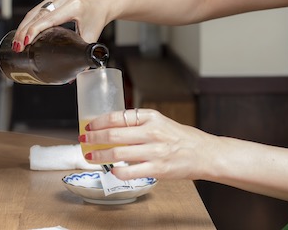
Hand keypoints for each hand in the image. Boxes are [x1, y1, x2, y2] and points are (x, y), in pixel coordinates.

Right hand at [12, 0, 111, 50]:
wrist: (101, 3)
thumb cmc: (96, 19)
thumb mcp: (91, 36)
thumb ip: (82, 54)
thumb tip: (72, 78)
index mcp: (74, 6)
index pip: (50, 19)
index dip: (35, 30)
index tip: (25, 43)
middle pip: (38, 14)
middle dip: (24, 32)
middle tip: (17, 48)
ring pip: (35, 11)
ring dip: (23, 27)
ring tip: (16, 43)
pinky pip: (37, 9)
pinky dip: (28, 21)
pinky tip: (22, 33)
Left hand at [79, 108, 217, 181]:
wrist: (203, 153)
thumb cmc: (181, 138)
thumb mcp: (160, 122)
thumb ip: (139, 123)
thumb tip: (113, 126)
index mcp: (151, 117)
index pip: (118, 116)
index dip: (99, 122)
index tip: (89, 125)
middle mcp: (152, 132)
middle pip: (113, 135)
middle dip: (94, 138)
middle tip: (83, 139)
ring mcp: (154, 151)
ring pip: (118, 153)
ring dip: (99, 155)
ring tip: (90, 156)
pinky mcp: (157, 169)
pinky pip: (129, 171)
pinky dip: (116, 171)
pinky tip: (111, 170)